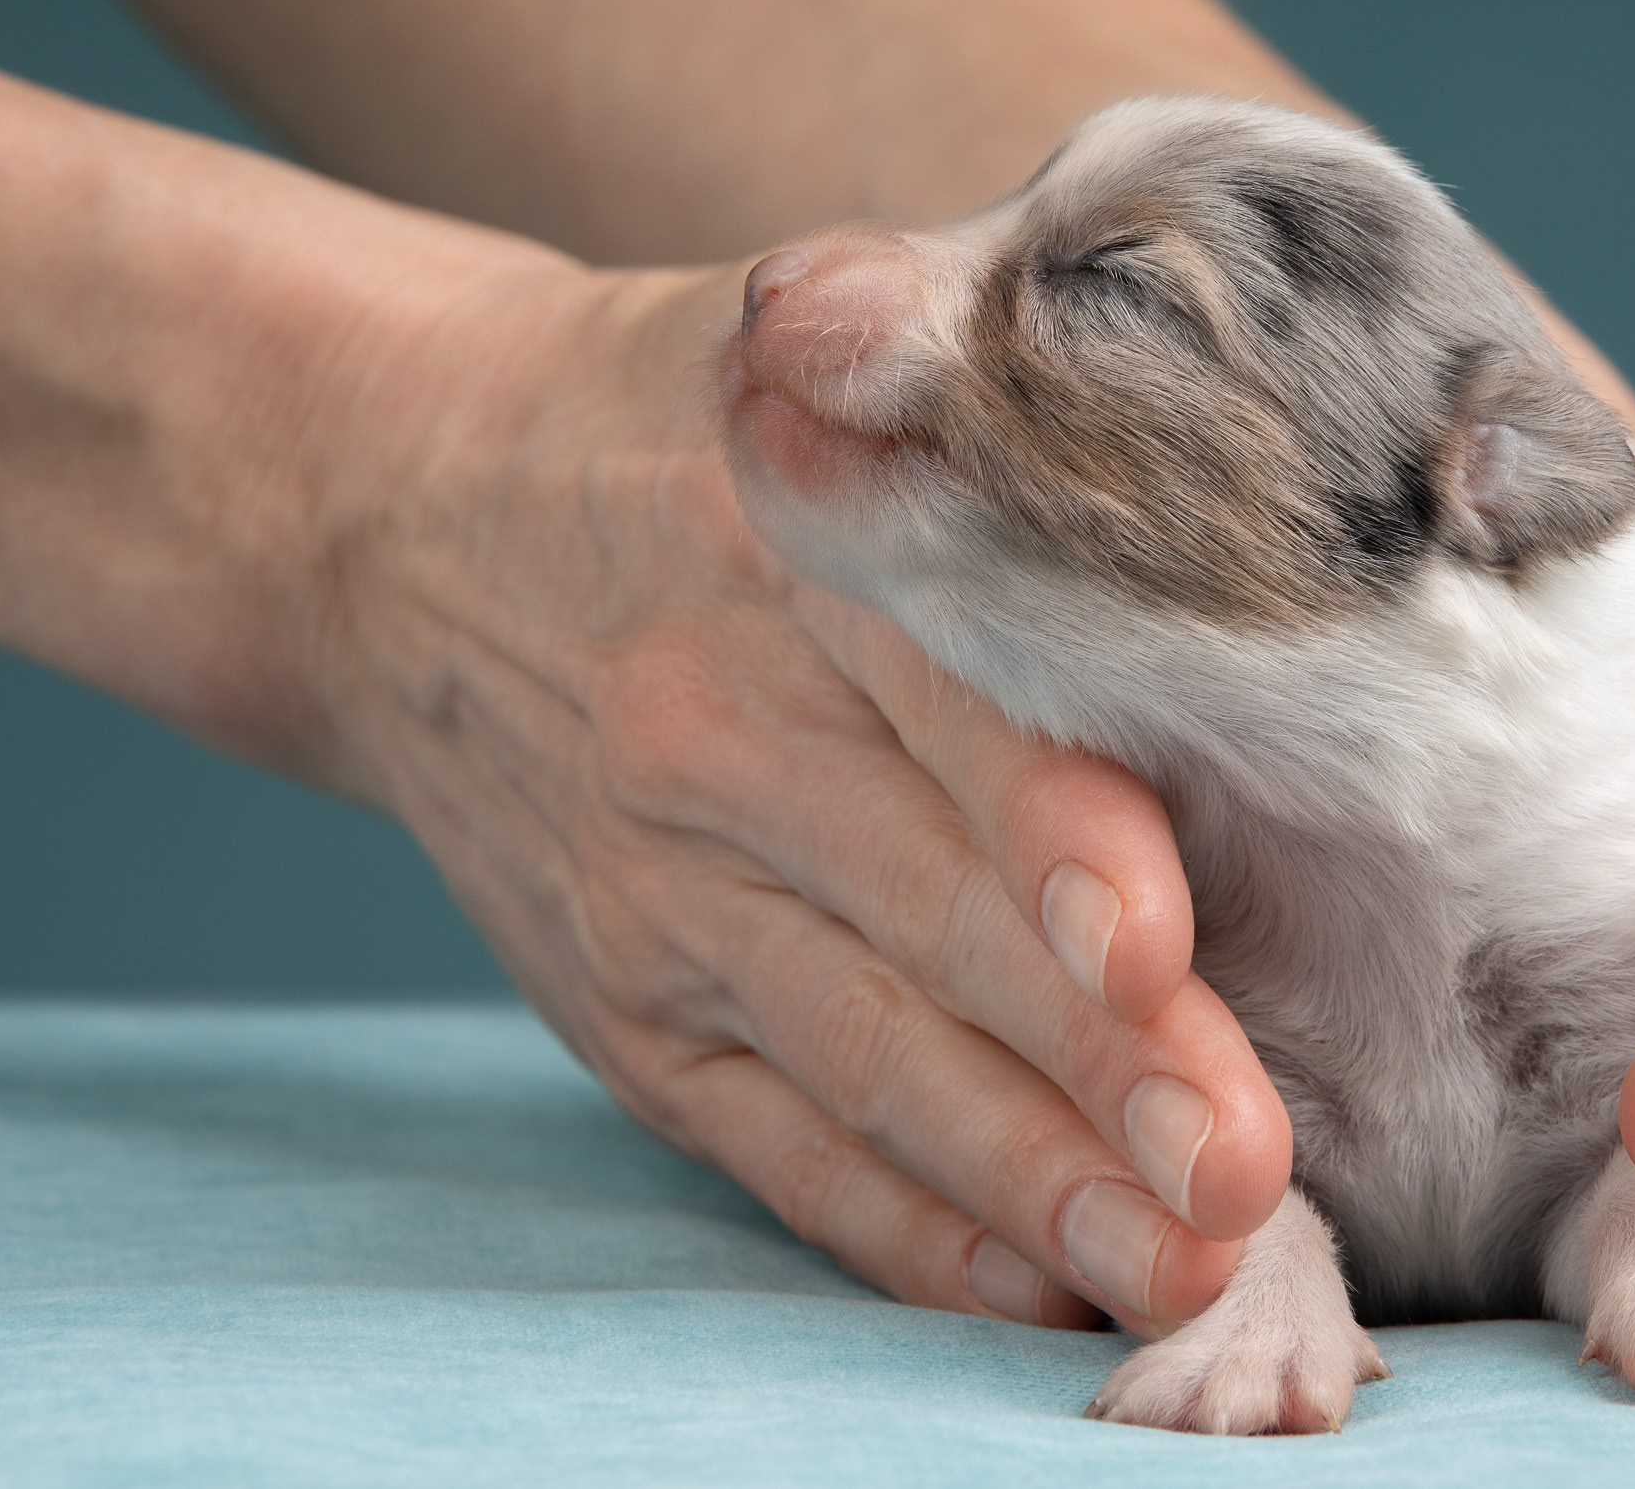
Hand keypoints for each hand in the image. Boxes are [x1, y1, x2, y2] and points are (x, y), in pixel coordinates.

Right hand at [318, 256, 1293, 1336]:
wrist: (385, 512)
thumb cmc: (673, 436)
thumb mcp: (805, 354)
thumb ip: (994, 393)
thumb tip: (1249, 423)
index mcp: (794, 553)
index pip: (945, 702)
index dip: (1051, 826)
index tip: (1155, 939)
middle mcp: (715, 733)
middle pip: (927, 914)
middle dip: (1094, 1057)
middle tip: (1240, 1168)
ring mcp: (658, 889)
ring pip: (866, 1055)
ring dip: (1027, 1173)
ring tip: (1176, 1261)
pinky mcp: (627, 1004)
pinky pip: (770, 1139)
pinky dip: (897, 1223)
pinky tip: (1026, 1281)